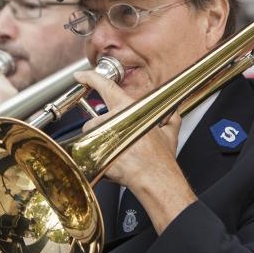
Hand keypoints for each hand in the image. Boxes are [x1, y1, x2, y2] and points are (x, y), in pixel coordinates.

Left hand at [73, 71, 195, 233]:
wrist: (154, 178)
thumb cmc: (160, 158)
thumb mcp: (170, 132)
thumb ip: (171, 119)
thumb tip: (172, 114)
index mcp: (129, 109)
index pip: (106, 87)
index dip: (91, 78)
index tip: (81, 74)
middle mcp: (113, 118)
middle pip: (97, 119)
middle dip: (104, 130)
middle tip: (119, 143)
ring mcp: (103, 134)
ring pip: (91, 134)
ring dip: (99, 142)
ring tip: (116, 153)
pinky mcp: (95, 150)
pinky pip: (89, 150)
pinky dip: (96, 155)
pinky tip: (111, 161)